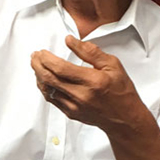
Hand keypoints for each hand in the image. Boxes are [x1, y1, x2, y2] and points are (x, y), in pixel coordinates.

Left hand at [30, 35, 150, 134]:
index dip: (47, 59)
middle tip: (34, 56)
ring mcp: (74, 106)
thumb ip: (90, 52)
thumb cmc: (121, 91)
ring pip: (47, 90)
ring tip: (36, 65)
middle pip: (49, 78)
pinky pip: (51, 99)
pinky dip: (44, 87)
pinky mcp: (71, 113)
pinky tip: (43, 79)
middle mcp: (81, 95)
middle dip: (37, 65)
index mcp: (92, 81)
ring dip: (38, 76)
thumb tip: (70, 41)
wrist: (124, 118)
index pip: (61, 68)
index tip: (42, 52)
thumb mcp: (112, 65)